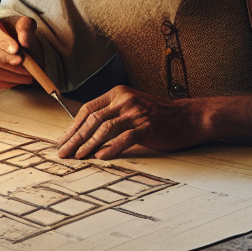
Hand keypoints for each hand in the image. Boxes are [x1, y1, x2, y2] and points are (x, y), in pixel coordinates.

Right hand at [0, 15, 38, 89]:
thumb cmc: (15, 33)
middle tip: (21, 61)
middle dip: (5, 58)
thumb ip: (25, 26)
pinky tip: (20, 78)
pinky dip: (9, 82)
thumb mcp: (22, 24)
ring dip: (11, 74)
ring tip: (27, 73)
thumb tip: (24, 40)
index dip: (1, 40)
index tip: (16, 48)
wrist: (12, 46)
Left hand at [57, 86, 203, 159]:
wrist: (188, 117)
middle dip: (75, 137)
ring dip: (88, 144)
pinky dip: (111, 148)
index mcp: (118, 93)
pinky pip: (125, 138)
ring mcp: (136, 112)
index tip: (63, 140)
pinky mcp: (148, 126)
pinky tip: (101, 157)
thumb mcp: (132, 107)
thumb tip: (86, 133)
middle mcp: (125, 100)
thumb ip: (112, 114)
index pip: (88, 109)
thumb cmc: (158, 115)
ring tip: (78, 156)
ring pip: (105, 128)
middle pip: (92, 119)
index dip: (73, 126)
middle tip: (63, 152)